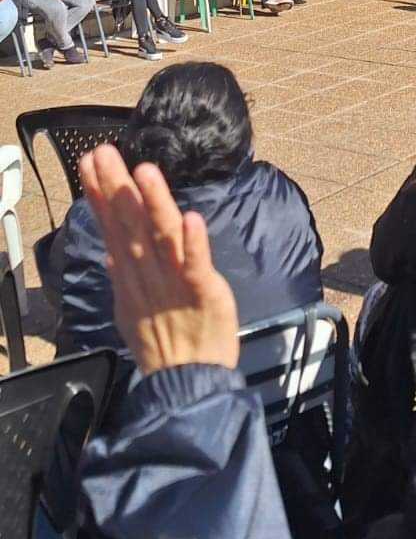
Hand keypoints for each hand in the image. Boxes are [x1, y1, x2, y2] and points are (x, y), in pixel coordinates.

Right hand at [80, 145, 238, 374]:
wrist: (186, 384)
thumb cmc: (166, 342)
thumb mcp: (133, 307)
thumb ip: (124, 275)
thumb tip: (110, 249)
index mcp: (130, 277)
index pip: (112, 228)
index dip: (100, 195)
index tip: (89, 163)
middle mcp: (147, 276)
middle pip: (130, 227)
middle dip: (116, 188)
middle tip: (103, 153)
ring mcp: (174, 284)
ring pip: (162, 239)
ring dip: (154, 205)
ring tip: (145, 172)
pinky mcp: (203, 293)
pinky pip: (197, 266)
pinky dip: (194, 243)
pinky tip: (191, 217)